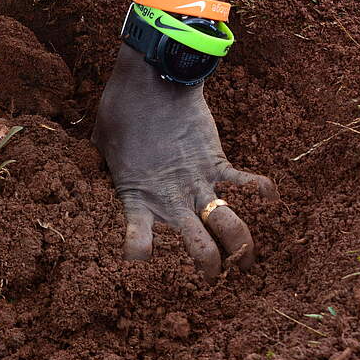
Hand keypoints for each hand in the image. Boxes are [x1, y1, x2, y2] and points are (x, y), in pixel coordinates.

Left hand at [93, 46, 279, 279]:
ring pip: (230, 225)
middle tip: (213, 278)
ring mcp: (198, 182)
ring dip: (242, 246)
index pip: (138, 241)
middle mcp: (171, 198)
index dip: (139, 253)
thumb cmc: (121, 111)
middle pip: (201, 247)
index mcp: (137, 198)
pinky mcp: (217, 162)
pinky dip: (261, 191)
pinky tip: (270, 198)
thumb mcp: (101, 144)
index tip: (141, 257)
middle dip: (211, 267)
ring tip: (246, 262)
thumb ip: (101, 162)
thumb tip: (89, 158)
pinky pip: (247, 183)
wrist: (153, 82)